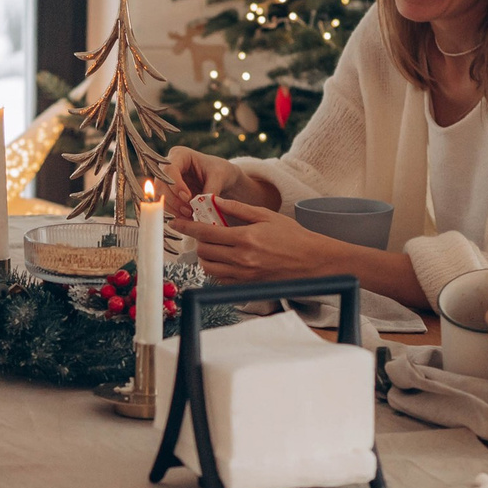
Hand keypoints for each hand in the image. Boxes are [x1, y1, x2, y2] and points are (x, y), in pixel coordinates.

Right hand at [162, 146, 243, 216]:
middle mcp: (169, 166)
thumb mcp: (220, 177)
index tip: (187, 198)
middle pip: (161, 184)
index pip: (170, 169)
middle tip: (188, 211)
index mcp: (180, 155)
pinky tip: (185, 219)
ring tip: (189, 217)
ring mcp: (166, 181)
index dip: (175, 185)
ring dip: (172, 209)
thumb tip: (202, 206)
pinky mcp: (168, 194)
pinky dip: (173, 214)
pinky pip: (164, 205)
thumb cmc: (221, 172)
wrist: (222, 180)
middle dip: (173, 200)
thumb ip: (210, 190)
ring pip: (160, 196)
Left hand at [179, 195, 338, 283]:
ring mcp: (243, 275)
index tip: (176, 222)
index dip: (187, 227)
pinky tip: (224, 258)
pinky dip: (216, 269)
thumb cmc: (292, 235)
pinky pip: (220, 279)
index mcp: (245, 238)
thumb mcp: (266, 216)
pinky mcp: (246, 286)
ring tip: (213, 246)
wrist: (312, 261)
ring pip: (208, 268)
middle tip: (202, 232)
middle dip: (198, 240)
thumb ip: (238, 209)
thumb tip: (214, 201)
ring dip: (205, 256)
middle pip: (203, 251)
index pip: (206, 233)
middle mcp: (242, 259)